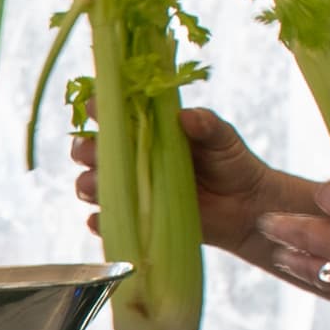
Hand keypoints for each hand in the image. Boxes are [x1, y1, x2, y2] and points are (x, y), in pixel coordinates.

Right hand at [74, 108, 322, 264]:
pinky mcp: (137, 219)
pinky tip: (102, 220)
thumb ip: (207, 125)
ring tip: (96, 188)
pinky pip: (107, 222)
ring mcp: (132, 190)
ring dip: (87, 186)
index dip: (101, 110)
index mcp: (147, 131)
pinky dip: (99, 222)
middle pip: (92, 152)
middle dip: (84, 151)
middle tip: (92, 153)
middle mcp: (132, 159)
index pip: (115, 117)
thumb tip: (187, 116)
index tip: (96, 107)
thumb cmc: (231, 162)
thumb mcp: (223, 138)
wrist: (245, 206)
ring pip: (92, 186)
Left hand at [244, 178, 329, 288]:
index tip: (328, 193)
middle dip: (282, 225)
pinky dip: (326, 288)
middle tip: (266, 222)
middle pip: (301, 230)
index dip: (328, 191)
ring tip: (280, 255)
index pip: (327, 192)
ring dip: (292, 259)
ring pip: (308, 266)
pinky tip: (321, 285)